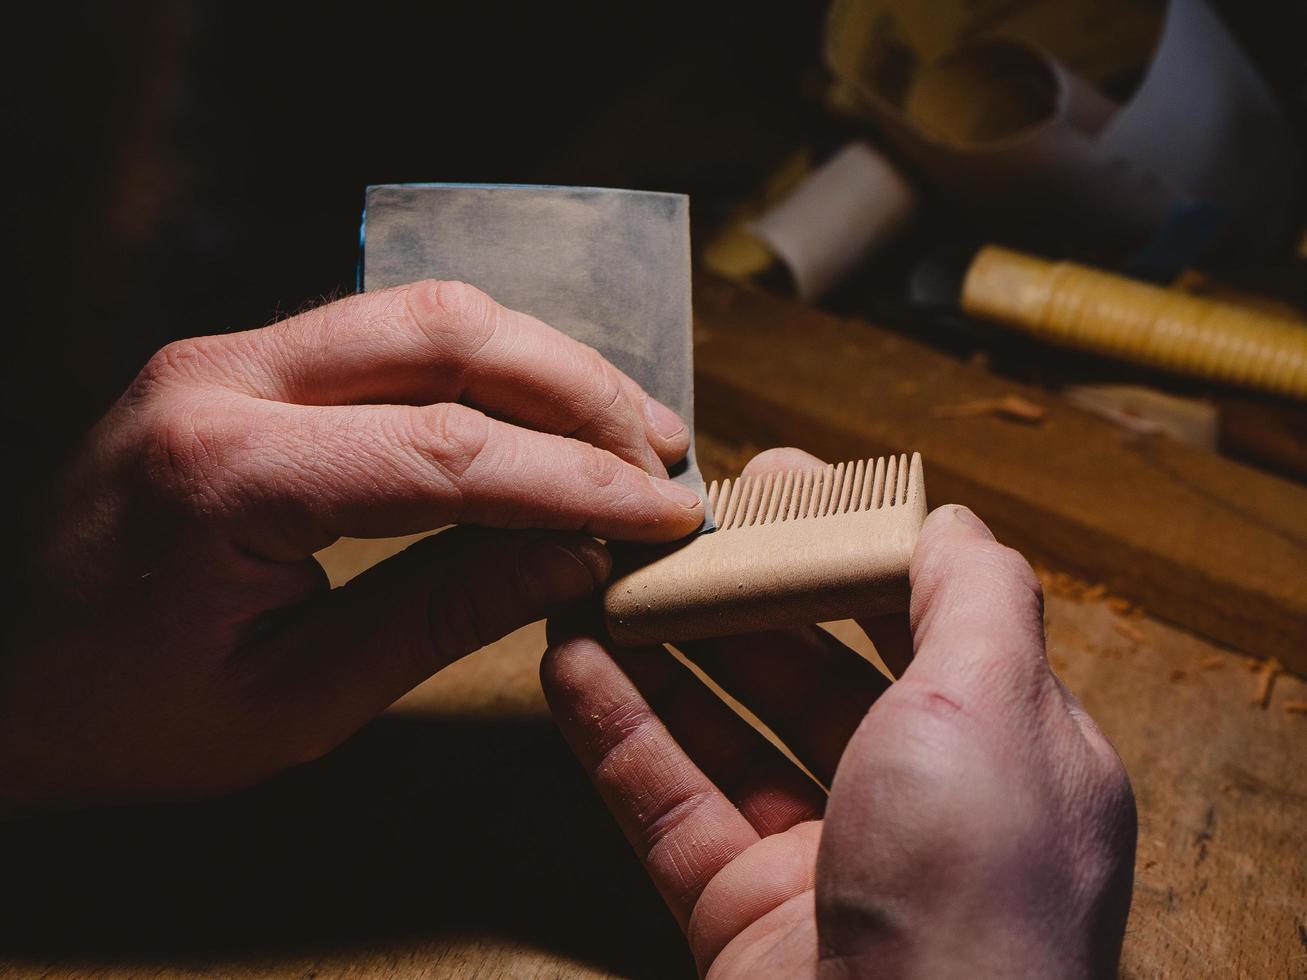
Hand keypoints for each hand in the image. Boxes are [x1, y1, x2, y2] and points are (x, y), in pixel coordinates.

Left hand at [3, 280, 702, 803]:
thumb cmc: (120, 714)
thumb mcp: (295, 700)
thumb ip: (444, 614)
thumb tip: (574, 560)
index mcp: (225, 476)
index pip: (450, 452)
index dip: (577, 483)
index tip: (662, 514)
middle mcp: (220, 380)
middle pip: (446, 335)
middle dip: (578, 392)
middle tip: (660, 455)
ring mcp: (223, 355)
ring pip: (422, 311)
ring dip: (540, 364)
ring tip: (623, 428)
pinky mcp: (236, 361)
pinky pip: (384, 333)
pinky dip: (481, 367)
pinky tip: (536, 411)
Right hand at [541, 449, 1135, 978]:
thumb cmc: (976, 903)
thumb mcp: (997, 707)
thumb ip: (974, 598)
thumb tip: (946, 519)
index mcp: (1004, 752)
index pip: (916, 620)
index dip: (846, 547)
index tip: (779, 486)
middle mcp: (917, 806)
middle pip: (809, 668)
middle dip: (740, 592)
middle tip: (675, 526)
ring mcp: (823, 861)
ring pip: (724, 732)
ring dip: (661, 652)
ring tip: (601, 580)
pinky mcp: (739, 913)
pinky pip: (665, 803)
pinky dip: (617, 732)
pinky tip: (571, 665)